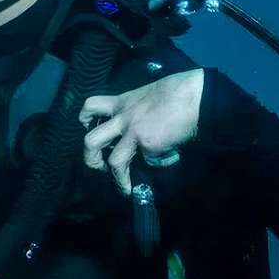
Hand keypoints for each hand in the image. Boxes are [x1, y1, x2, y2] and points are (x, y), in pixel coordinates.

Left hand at [80, 68, 204, 194]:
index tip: (90, 129)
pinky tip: (168, 158)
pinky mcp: (148, 144)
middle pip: (90, 140)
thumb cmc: (175, 92)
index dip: (85, 120)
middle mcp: (121, 118)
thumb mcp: (145, 97)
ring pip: (112, 160)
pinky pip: (149, 161)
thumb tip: (138, 132)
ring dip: (116, 177)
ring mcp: (132, 133)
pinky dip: (158, 163)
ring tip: (122, 185)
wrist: (192, 97)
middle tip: (98, 165)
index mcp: (121, 102)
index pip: (92, 106)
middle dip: (90, 157)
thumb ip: (135, 111)